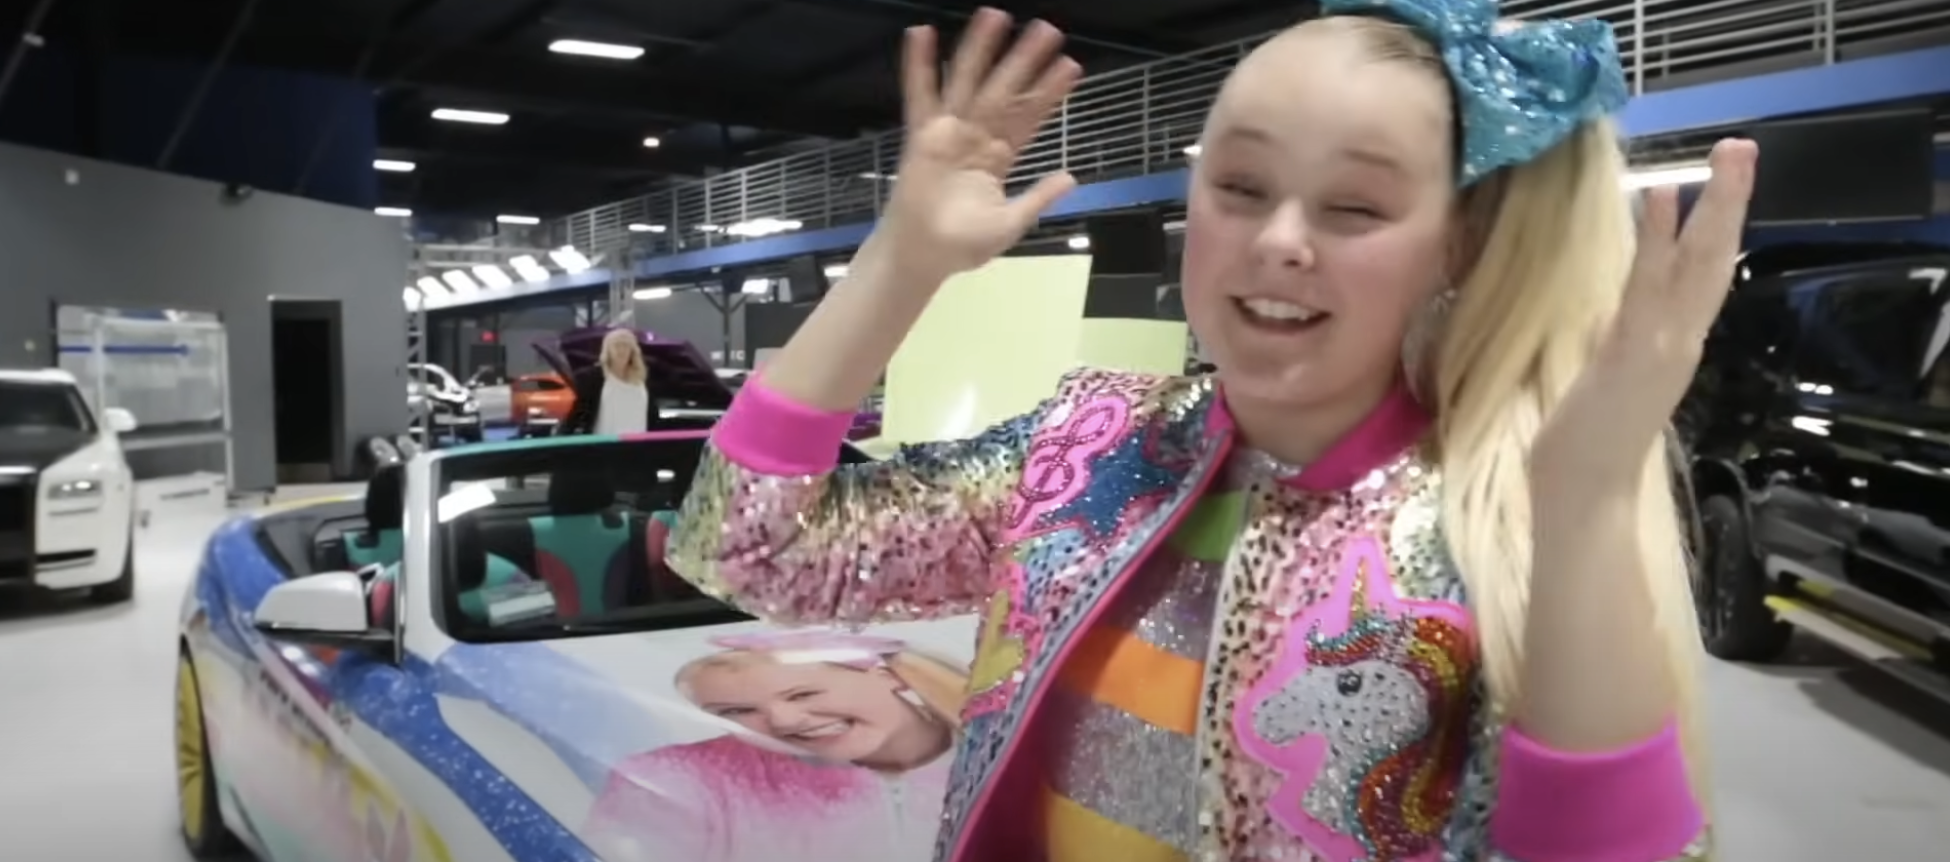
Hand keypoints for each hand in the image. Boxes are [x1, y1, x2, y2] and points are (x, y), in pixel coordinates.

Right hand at [879, 8, 1082, 278]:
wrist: (923, 258)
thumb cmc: (962, 245)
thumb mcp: (1010, 223)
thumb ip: (1037, 198)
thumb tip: (1070, 177)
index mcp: (999, 156)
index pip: (1029, 116)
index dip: (1049, 92)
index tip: (1071, 65)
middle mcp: (976, 136)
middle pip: (1005, 90)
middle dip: (1024, 60)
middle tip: (1048, 28)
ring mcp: (949, 133)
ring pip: (969, 84)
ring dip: (981, 50)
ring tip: (996, 15)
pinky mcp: (922, 137)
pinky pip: (920, 97)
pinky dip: (919, 67)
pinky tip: (922, 35)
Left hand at [1531, 139, 1759, 492]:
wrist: (1585, 495)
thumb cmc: (1587, 443)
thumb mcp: (1608, 376)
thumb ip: (1620, 341)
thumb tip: (1616, 311)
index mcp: (1675, 343)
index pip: (1702, 274)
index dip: (1715, 225)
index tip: (1722, 179)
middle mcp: (1681, 339)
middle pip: (1715, 259)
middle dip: (1731, 201)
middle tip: (1744, 145)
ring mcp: (1664, 344)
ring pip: (1698, 264)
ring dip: (1715, 207)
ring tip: (1729, 154)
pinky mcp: (1636, 352)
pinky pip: (1649, 285)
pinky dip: (1659, 240)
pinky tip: (1663, 196)